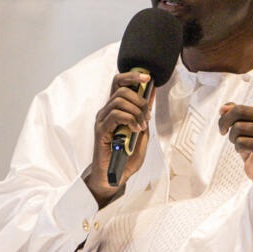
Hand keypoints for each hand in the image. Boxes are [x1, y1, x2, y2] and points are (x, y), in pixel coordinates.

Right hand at [85, 71, 154, 207]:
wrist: (115, 176)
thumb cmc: (126, 156)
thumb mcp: (141, 132)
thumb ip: (144, 114)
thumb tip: (152, 94)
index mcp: (115, 109)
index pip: (119, 82)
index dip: (132, 75)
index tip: (148, 78)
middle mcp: (106, 111)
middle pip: (121, 88)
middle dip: (140, 99)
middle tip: (147, 116)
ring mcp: (102, 120)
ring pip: (119, 100)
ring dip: (136, 111)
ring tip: (142, 126)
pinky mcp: (101, 130)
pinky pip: (116, 115)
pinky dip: (130, 120)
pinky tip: (136, 130)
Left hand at [218, 71, 252, 208]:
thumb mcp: (244, 126)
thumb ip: (234, 113)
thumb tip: (223, 108)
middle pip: (238, 111)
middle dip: (224, 121)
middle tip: (223, 130)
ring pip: (237, 129)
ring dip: (232, 138)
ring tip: (241, 143)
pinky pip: (240, 143)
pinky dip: (237, 148)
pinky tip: (246, 151)